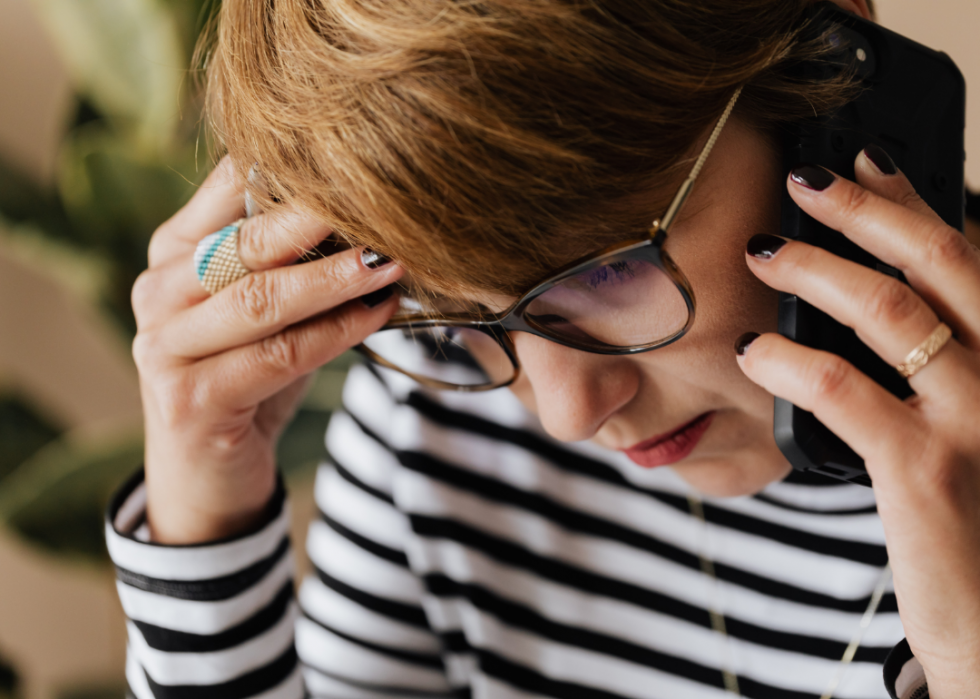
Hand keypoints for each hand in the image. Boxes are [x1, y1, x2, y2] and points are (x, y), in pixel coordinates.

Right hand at [132, 157, 401, 543]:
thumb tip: (371, 212)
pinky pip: (277, 356)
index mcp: (173, 252)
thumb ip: (292, 262)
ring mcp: (165, 347)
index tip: (354, 153)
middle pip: (245, 243)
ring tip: (387, 260)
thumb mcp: (265, 310)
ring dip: (333, 279)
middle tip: (379, 200)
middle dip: (316, 219)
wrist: (207, 474)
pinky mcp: (189, 399)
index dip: (288, 169)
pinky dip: (334, 333)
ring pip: (261, 299)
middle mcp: (158, 291)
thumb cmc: (247, 377)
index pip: (226, 190)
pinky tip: (376, 315)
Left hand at [736, 148, 979, 697]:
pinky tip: (752, 353)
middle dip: (865, 210)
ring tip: (763, 254)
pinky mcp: (925, 470)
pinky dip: (788, 361)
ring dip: (816, 270)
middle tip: (803, 179)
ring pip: (888, 311)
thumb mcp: (977, 430)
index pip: (970, 256)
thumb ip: (942, 369)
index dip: (915, 200)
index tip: (865, 161)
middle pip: (940, 261)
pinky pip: (843, 389)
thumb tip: (874, 310)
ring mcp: (977, 419)